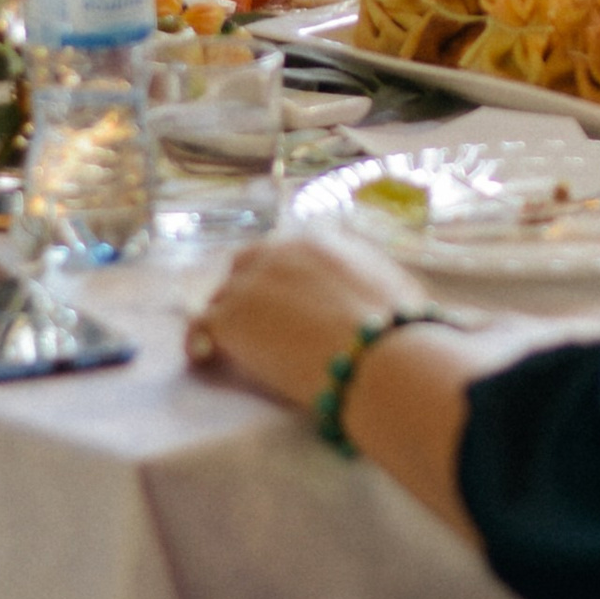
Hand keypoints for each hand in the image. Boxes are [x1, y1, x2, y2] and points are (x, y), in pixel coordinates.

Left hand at [185, 230, 402, 410]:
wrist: (378, 355)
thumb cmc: (399, 328)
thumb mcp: (395, 284)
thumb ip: (372, 276)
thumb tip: (381, 287)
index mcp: (320, 240)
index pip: (286, 249)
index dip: (282, 275)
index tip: (286, 298)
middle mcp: (280, 250)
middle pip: (248, 264)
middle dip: (249, 290)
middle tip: (257, 323)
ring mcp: (251, 282)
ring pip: (224, 296)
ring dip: (227, 318)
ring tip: (231, 346)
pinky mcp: (231, 316)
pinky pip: (200, 328)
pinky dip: (200, 343)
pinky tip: (204, 358)